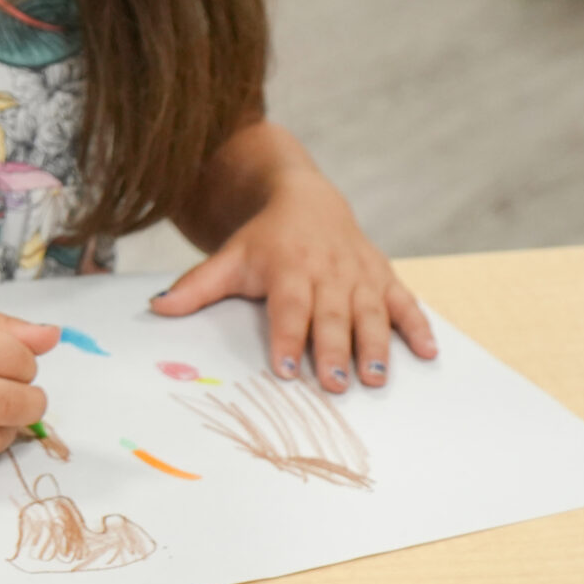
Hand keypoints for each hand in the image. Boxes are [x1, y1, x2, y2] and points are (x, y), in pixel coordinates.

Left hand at [150, 170, 435, 392]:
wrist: (306, 199)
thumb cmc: (264, 240)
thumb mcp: (229, 257)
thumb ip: (196, 287)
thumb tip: (155, 309)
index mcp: (287, 267)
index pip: (288, 305)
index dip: (286, 336)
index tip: (283, 368)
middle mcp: (327, 270)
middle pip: (331, 313)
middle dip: (333, 348)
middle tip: (334, 384)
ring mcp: (359, 274)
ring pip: (371, 311)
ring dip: (376, 345)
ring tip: (376, 377)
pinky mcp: (383, 277)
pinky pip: (405, 302)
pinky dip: (419, 326)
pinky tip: (428, 353)